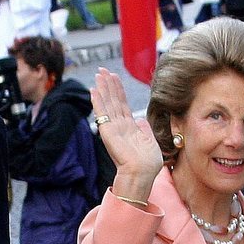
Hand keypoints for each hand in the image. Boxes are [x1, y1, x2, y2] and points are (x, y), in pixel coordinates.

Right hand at [91, 68, 161, 199]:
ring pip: (107, 103)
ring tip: (98, 74)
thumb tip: (140, 119)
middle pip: (113, 100)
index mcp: (129, 127)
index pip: (122, 104)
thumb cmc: (147, 163)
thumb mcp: (150, 141)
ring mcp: (113, 128)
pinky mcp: (108, 131)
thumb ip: (144, 129)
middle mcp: (119, 125)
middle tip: (102, 70)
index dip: (118, 90)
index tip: (113, 77)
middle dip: (108, 84)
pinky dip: (98, 102)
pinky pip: (102, 113)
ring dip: (103, 88)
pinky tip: (94, 90)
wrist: (141, 174)